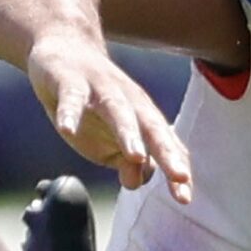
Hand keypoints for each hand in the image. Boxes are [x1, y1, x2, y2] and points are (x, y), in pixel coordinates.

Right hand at [27, 31, 194, 201]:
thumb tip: (136, 182)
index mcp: (145, 119)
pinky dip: (70, 112)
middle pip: (153, 128)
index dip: (175, 171)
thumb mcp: (112, 140)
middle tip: (180, 177)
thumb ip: (128, 162)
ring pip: (119, 111)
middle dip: (168, 153)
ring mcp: (101, 89)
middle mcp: (130, 103)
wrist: (65, 52)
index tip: (185, 198)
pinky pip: (71, 98)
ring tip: (136, 156)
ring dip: (129, 134)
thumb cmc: (95, 105)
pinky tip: (67, 128)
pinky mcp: (70, 81)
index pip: (166, 147)